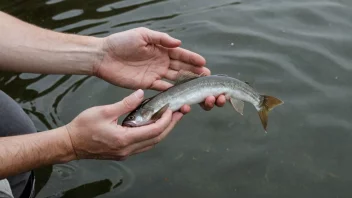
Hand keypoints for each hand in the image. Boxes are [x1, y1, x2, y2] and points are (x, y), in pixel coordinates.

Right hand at [65, 89, 181, 159]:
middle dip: (170, 126)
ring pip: (152, 143)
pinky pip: (143, 144)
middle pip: (157, 139)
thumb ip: (125, 103)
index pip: (154, 131)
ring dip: (163, 130)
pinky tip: (153, 124)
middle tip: (180, 113)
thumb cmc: (83, 127)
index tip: (171, 109)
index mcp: (124, 139)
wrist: (70, 144)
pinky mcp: (122, 152)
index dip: (166, 120)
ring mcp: (126, 153)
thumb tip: (141, 94)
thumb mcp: (104, 111)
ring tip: (170, 118)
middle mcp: (128, 149)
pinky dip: (152, 134)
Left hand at [94, 27, 225, 111]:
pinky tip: (180, 93)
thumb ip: (161, 39)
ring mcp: (155, 73)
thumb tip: (178, 43)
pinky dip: (171, 90)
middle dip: (194, 71)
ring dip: (186, 81)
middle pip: (181, 67)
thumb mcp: (142, 35)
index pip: (180, 54)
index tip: (204, 63)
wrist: (104, 56)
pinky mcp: (147, 83)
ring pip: (174, 78)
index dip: (192, 58)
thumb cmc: (121, 42)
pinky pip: (162, 88)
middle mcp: (160, 61)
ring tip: (198, 86)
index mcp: (160, 49)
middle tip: (206, 77)